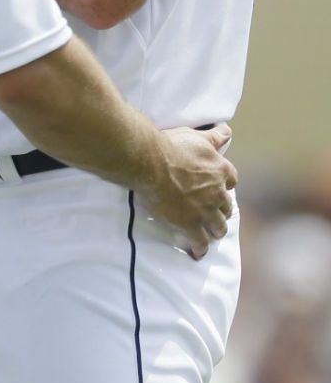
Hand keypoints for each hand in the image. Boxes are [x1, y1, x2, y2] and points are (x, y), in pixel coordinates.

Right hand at [137, 124, 236, 259]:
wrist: (151, 162)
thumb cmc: (171, 146)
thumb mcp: (196, 137)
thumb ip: (214, 137)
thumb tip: (227, 130)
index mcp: (221, 170)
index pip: (232, 180)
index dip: (226, 185)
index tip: (220, 187)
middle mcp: (217, 192)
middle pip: (227, 206)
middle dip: (222, 210)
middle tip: (215, 213)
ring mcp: (205, 210)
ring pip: (218, 226)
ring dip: (216, 230)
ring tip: (211, 234)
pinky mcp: (190, 224)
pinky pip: (200, 241)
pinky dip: (200, 248)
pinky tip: (197, 253)